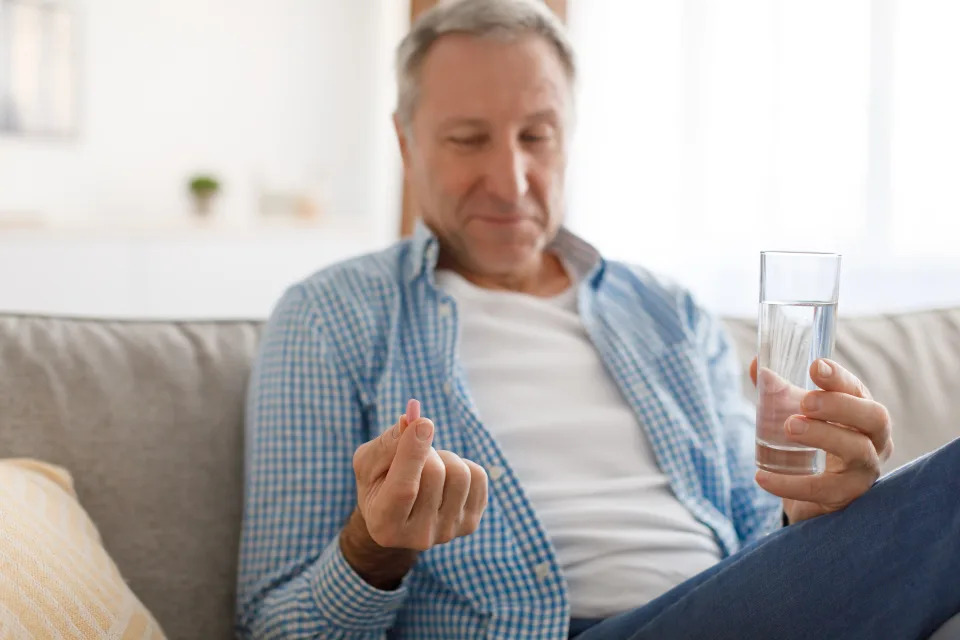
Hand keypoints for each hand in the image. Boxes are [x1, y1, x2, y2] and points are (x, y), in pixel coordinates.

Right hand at [351, 399, 487, 550]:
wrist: (398, 515)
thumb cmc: (378, 483)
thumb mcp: (368, 462)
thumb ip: (386, 444)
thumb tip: (416, 422)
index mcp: (384, 524)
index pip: (404, 489)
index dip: (413, 453)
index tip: (422, 422)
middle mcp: (418, 537)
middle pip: (435, 474)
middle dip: (425, 450)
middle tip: (414, 452)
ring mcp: (447, 533)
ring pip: (460, 474)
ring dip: (444, 457)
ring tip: (428, 466)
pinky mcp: (470, 523)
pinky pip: (478, 477)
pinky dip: (463, 465)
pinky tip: (446, 478)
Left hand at [749, 358, 894, 522]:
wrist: (811, 499)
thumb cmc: (811, 446)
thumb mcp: (796, 415)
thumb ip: (777, 392)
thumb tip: (760, 365)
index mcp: (861, 413)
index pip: (858, 391)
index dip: (840, 378)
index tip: (816, 366)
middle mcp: (873, 441)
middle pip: (874, 418)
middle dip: (840, 405)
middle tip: (806, 401)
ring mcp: (864, 471)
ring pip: (858, 451)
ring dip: (824, 435)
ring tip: (789, 426)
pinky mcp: (846, 497)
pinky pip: (822, 490)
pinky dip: (790, 484)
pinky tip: (761, 477)